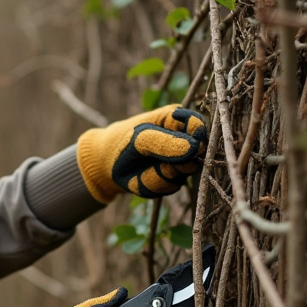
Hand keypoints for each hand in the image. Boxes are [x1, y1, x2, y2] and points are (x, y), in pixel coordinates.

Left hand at [76, 105, 207, 201]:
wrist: (107, 165)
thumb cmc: (123, 142)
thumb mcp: (140, 138)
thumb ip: (166, 142)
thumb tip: (195, 148)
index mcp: (176, 120)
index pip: (199, 124)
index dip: (197, 136)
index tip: (190, 147)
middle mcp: (182, 141)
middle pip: (198, 153)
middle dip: (178, 162)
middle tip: (158, 162)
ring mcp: (180, 162)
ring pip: (184, 173)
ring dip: (161, 174)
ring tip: (144, 168)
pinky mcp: (173, 179)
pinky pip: (170, 186)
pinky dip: (153, 184)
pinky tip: (141, 177)